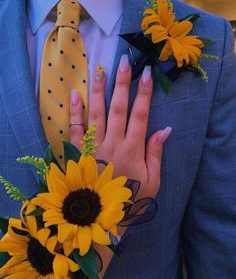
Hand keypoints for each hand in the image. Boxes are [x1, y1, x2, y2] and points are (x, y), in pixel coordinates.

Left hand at [70, 55, 171, 199]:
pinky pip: (75, 129)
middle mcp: (112, 143)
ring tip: (100, 71)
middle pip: (118, 109)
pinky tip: (75, 95)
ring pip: (96, 114)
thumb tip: (165, 129)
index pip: (140, 115)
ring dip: (99, 91)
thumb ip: (156, 154)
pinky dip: (74, 112)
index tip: (146, 73)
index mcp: (132, 150)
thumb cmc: (130, 199)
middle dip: (122, 84)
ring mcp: (93, 146)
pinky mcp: (78, 152)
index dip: (144, 93)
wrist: (102, 217)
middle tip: (124, 62)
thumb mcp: (152, 181)